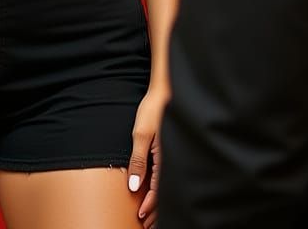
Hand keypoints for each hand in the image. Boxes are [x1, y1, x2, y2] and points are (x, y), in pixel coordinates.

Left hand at [128, 87, 167, 228]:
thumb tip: (134, 187)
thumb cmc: (154, 109)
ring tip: (150, 216)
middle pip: (165, 193)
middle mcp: (172, 160)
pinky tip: (156, 194)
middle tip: (146, 225)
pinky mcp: (171, 150)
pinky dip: (162, 188)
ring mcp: (173, 155)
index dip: (150, 205)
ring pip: (167, 186)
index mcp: (165, 159)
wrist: (167, 92)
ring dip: (159, 202)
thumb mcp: (142, 134)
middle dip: (156, 210)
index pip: (158, 190)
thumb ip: (138, 161)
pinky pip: (167, 175)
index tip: (141, 217)